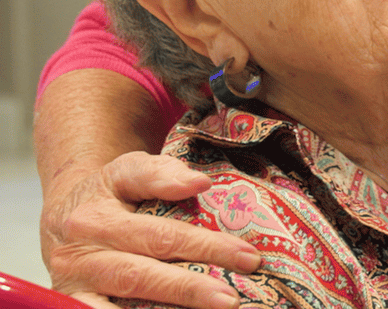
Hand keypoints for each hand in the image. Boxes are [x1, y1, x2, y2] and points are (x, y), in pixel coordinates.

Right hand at [42, 152, 260, 308]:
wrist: (60, 218)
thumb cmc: (107, 193)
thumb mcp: (128, 170)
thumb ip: (161, 172)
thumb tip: (201, 183)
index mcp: (96, 218)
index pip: (160, 235)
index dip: (205, 246)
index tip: (248, 255)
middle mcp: (80, 256)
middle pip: (141, 276)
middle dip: (190, 290)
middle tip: (232, 300)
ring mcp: (73, 287)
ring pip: (119, 306)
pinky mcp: (70, 305)